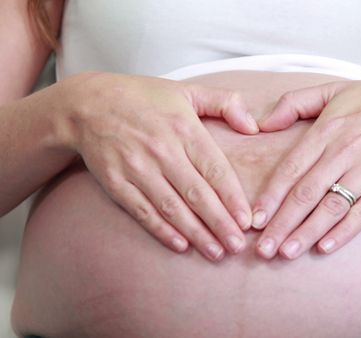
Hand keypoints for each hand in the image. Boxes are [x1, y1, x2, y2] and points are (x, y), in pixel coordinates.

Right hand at [57, 72, 257, 260]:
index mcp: (184, 128)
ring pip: (172, 208)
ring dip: (196, 233)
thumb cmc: (144, 97)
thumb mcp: (188, 90)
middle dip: (220, 223)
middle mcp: (162, 150)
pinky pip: (142, 211)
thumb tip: (254, 127)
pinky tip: (181, 246)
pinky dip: (161, 230)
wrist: (87, 104)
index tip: (247, 220)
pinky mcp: (116, 182)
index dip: (232, 198)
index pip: (215, 169)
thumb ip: (226, 103)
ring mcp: (137, 168)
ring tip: (216, 253)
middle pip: (197, 194)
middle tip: (237, 246)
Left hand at [251, 72, 360, 258]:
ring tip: (286, 253)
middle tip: (262, 250)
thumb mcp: (336, 89)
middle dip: (280, 224)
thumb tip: (262, 123)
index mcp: (328, 129)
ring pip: (331, 207)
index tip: (253, 220)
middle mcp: (346, 150)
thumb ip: (295, 102)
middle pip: (305, 193)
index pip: (290, 168)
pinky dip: (344, 232)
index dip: (270, 197)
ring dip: (306, 233)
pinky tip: (325, 248)